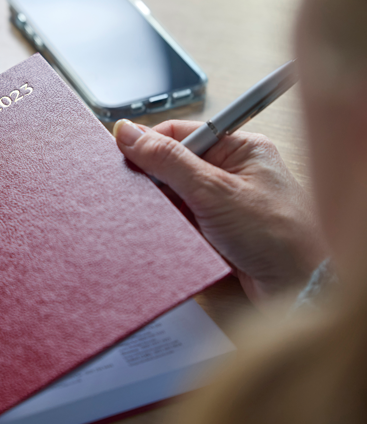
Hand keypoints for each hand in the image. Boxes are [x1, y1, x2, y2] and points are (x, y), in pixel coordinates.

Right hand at [113, 119, 326, 305]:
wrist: (302, 289)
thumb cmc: (278, 235)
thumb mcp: (214, 190)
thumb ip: (168, 160)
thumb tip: (128, 133)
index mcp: (239, 148)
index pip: (180, 134)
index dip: (149, 144)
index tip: (120, 157)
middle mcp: (232, 172)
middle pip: (175, 165)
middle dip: (154, 180)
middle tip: (134, 193)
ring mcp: (224, 203)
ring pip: (175, 195)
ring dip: (162, 207)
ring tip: (152, 216)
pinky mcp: (218, 231)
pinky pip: (182, 220)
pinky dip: (169, 226)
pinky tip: (161, 233)